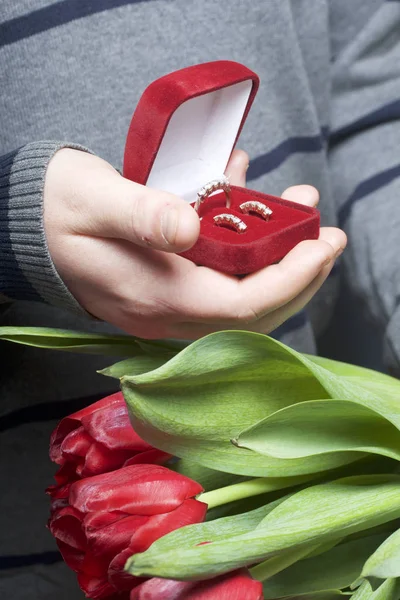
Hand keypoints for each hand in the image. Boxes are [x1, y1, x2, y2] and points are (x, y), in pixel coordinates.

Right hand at [44, 148, 345, 338]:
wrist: (27, 228)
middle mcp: (168, 312)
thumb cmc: (57, 211)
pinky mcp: (168, 291)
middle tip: (326, 232)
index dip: (292, 277)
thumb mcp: (95, 200)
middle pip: (254, 309)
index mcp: (156, 296)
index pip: (244, 304)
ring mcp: (169, 306)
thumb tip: (191, 228)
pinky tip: (244, 204)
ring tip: (294, 209)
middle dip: (299, 273)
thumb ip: (143, 214)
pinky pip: (221, 280)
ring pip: (243, 297)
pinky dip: (246, 250)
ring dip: (278, 260)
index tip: (324, 242)